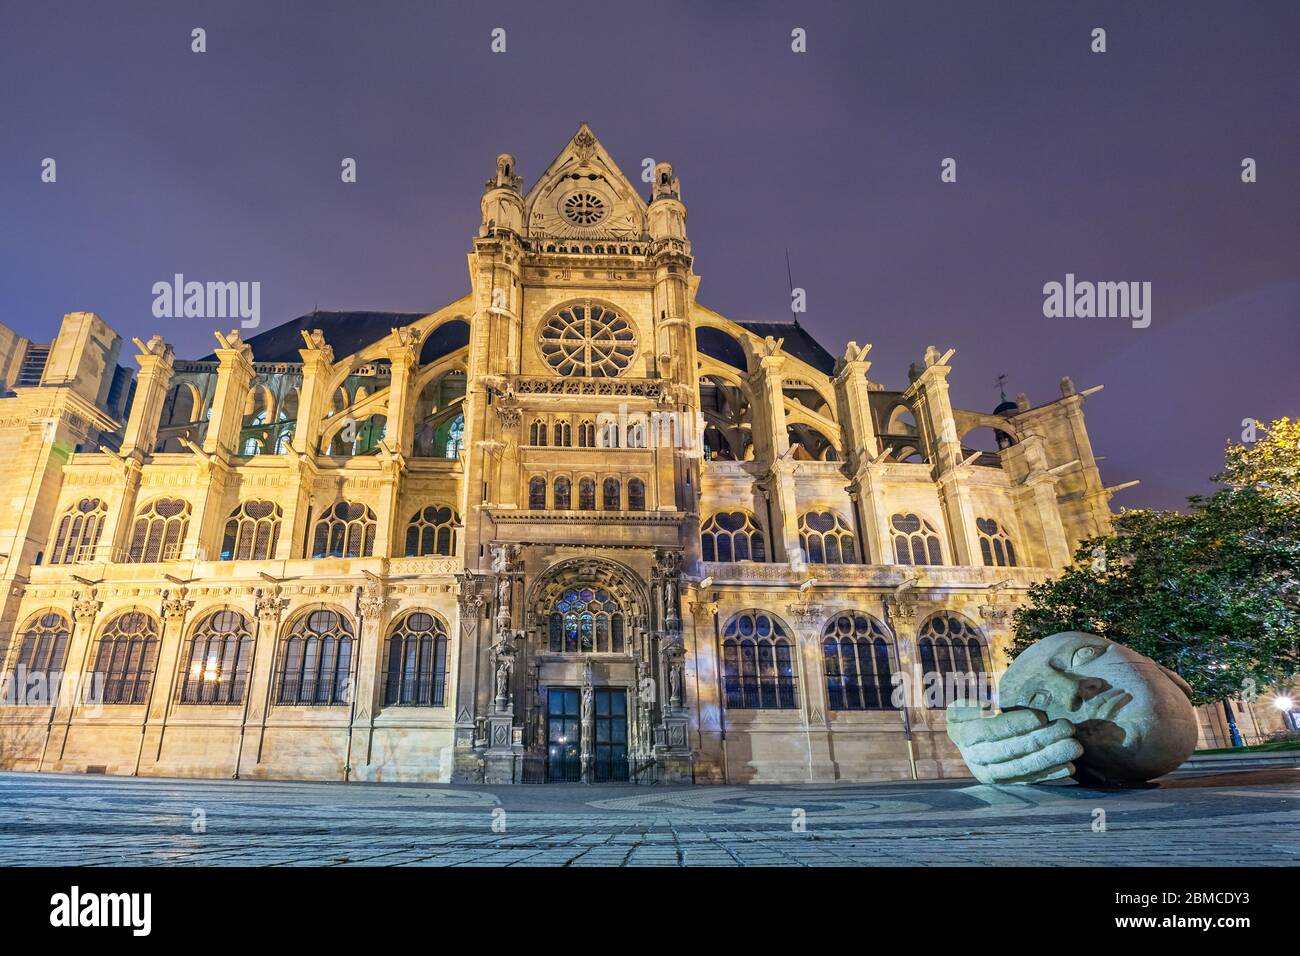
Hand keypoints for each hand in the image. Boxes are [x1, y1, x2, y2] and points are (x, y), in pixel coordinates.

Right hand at [945, 702, 1083, 784]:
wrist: (970, 738)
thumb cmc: (972, 712)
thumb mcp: (965, 704)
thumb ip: (972, 705)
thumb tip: (987, 708)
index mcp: (962, 734)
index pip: (990, 730)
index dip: (1015, 724)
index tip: (1041, 716)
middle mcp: (975, 758)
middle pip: (1010, 750)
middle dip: (1041, 739)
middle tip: (1067, 728)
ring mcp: (991, 774)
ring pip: (1022, 768)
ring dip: (1050, 758)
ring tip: (1074, 747)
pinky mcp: (1007, 784)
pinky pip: (1030, 780)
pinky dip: (1050, 774)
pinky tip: (1069, 768)